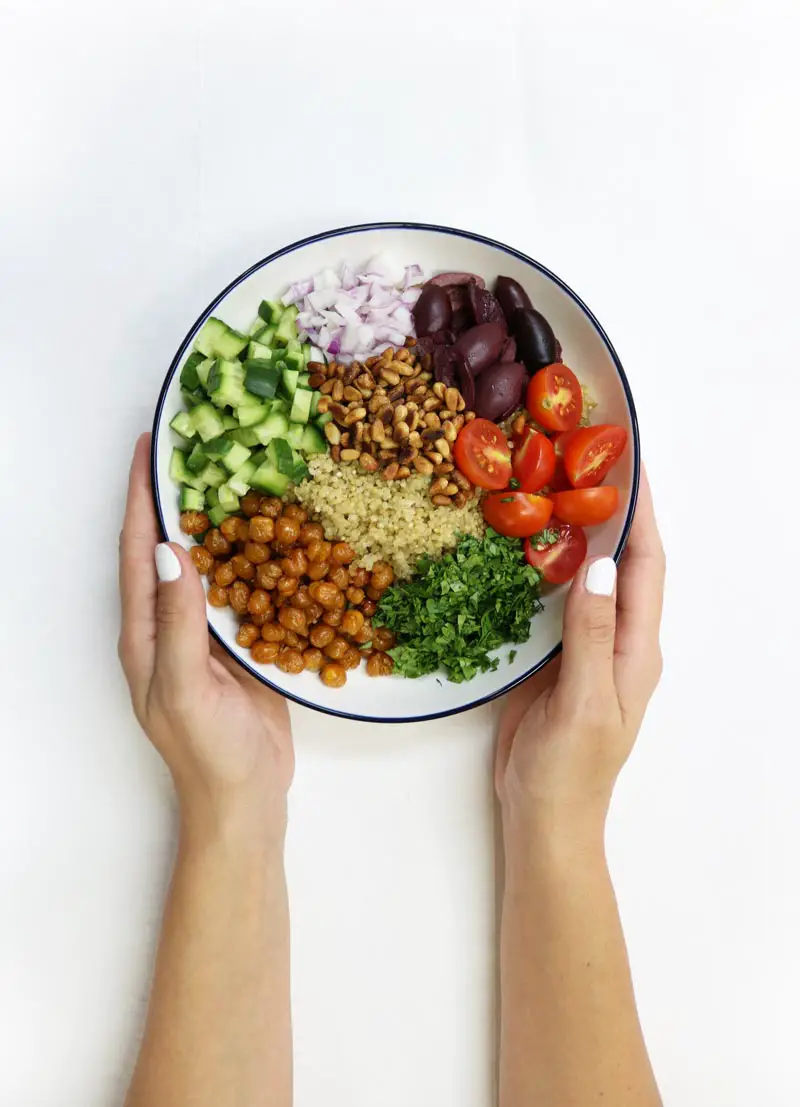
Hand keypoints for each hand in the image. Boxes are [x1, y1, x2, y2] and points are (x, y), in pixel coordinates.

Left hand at [118, 434, 293, 838]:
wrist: (245, 800)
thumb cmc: (208, 753)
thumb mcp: (185, 688)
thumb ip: (178, 622)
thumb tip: (172, 552)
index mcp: (144, 632)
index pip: (137, 550)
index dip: (140, 496)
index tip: (148, 446)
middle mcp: (169, 625)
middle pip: (167, 547)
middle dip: (173, 495)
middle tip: (194, 446)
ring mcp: (205, 634)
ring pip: (208, 563)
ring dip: (216, 519)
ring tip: (234, 474)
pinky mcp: (240, 644)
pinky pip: (244, 588)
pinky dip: (255, 556)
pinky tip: (277, 533)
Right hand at [497, 469, 664, 830]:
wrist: (542, 817)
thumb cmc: (571, 771)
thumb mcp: (584, 703)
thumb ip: (591, 634)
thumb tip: (600, 564)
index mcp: (637, 648)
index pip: (647, 566)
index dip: (640, 512)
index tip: (627, 461)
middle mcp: (616, 637)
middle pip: (620, 561)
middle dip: (609, 509)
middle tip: (580, 458)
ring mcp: (583, 644)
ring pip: (583, 575)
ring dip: (572, 532)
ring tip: (548, 484)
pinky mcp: (550, 654)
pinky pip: (549, 598)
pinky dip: (538, 566)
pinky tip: (515, 543)